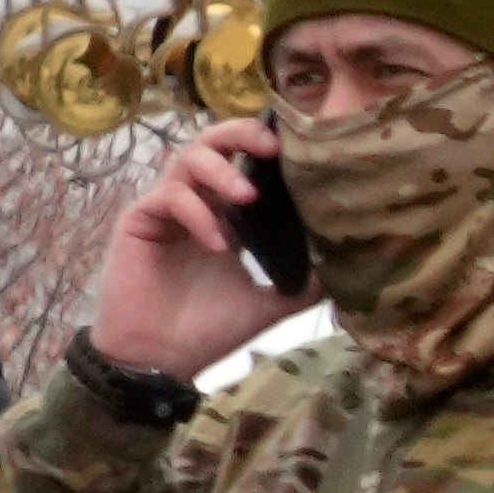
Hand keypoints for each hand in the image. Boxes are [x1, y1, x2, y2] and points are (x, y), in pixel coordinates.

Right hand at [84, 123, 298, 384]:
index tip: (304, 151)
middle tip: (272, 148)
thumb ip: (307, 280)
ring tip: (248, 197)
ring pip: (187, 158)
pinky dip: (198, 214)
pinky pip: (169, 197)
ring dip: (221, 170)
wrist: (162, 359)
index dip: (269, 148)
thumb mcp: (273, 302)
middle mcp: (198, 202)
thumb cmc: (211, 329)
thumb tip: (353, 264)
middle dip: (242, 133)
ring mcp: (167, 207)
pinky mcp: (140, 219)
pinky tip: (220, 245)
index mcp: (229, 214)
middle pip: (213, 142)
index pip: (247, 163)